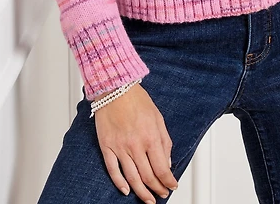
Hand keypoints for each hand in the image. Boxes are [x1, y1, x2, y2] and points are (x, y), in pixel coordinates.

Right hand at [94, 83, 178, 201]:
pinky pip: (113, 170)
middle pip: (148, 177)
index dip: (168, 181)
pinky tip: (125, 190)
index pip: (162, 169)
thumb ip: (165, 142)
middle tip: (161, 194)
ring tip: (148, 199)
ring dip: (141, 192)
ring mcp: (120, 147)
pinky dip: (119, 183)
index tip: (172, 186)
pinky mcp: (107, 146)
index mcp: (151, 137)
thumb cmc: (137, 99)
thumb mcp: (158, 118)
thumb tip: (168, 162)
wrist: (115, 87)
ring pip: (132, 178)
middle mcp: (136, 145)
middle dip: (157, 189)